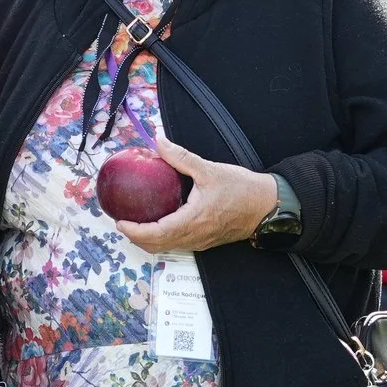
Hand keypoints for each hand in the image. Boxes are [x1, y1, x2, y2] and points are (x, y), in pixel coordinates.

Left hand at [114, 136, 279, 253]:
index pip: (156, 234)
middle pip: (157, 246)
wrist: (268, 206)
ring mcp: (200, 242)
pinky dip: (162, 238)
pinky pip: (178, 244)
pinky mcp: (205, 241)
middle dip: (136, 237)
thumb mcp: (209, 169)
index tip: (119, 222)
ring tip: (135, 223)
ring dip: (148, 240)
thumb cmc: (242, 189)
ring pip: (167, 247)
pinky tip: (157, 222)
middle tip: (121, 222)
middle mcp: (194, 237)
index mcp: (193, 221)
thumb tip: (158, 140)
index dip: (134, 231)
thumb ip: (180, 157)